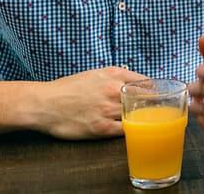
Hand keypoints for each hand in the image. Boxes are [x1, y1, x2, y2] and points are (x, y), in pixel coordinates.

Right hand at [33, 66, 147, 138]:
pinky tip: (132, 131)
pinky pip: (125, 130)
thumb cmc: (67, 89)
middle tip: (158, 111)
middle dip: (153, 105)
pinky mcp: (101, 128)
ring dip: (143, 119)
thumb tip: (130, 75)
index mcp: (113, 74)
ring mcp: (108, 110)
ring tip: (147, 122)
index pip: (146, 82)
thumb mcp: (93, 74)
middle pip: (146, 99)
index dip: (155, 91)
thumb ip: (114, 75)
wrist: (44, 104)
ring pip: (137, 115)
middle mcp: (113, 90)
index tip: (159, 96)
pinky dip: (131, 130)